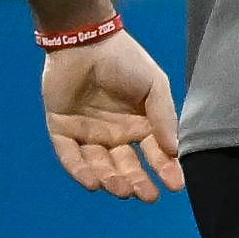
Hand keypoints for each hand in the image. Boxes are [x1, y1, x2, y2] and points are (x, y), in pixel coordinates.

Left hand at [42, 29, 182, 201]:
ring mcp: (88, 133)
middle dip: (138, 182)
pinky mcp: (62, 129)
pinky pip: (70, 155)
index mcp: (141, 125)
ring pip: (100, 165)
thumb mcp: (155, 86)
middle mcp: (116, 134)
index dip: (167, 170)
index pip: (156, 154)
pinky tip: (93, 182)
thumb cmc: (126, 61)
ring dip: (111, 179)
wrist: (86, 42)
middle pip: (127, 166)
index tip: (176, 186)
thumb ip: (164, 117)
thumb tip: (175, 150)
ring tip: (121, 189)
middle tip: (147, 196)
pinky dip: (80, 170)